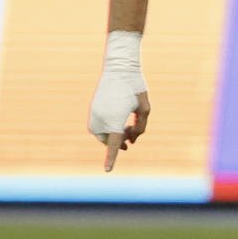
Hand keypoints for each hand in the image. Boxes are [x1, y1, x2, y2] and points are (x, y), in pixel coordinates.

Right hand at [88, 37, 148, 170]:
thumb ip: (140, 128)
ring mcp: (94, 114)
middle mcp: (101, 119)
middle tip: (132, 130)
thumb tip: (131, 142)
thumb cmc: (135, 87)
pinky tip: (118, 117)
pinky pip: (98, 126)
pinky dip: (108, 127)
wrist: (119, 68)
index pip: (114, 144)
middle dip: (120, 141)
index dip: (111, 158)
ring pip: (102, 135)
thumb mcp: (145, 108)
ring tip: (126, 124)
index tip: (107, 170)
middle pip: (110, 141)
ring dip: (113, 134)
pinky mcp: (92, 109)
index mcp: (115, 119)